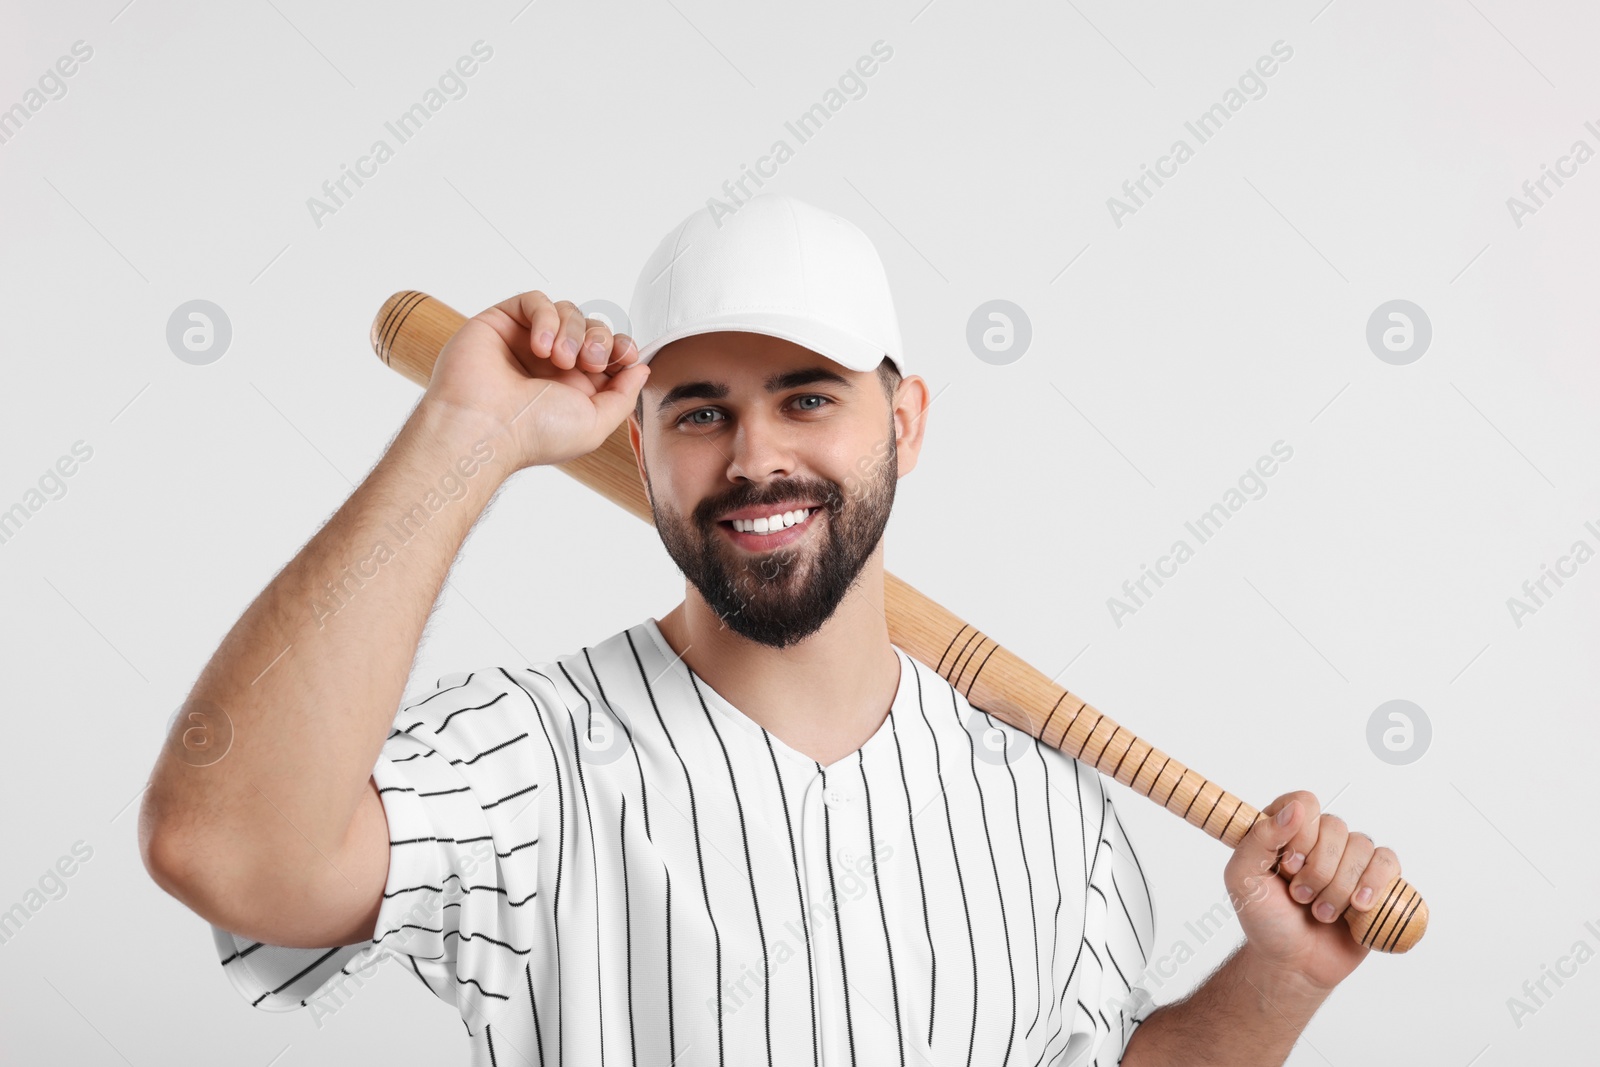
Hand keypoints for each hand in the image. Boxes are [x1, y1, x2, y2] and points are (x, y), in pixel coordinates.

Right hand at [419, 289, 650, 469]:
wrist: (485, 429)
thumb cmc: (534, 434)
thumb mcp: (596, 424)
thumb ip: (623, 396)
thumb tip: (640, 369)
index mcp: (574, 386)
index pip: (608, 351)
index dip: (621, 347)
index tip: (625, 357)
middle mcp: (550, 363)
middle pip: (592, 327)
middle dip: (600, 339)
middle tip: (589, 361)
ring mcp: (525, 341)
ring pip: (567, 311)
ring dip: (572, 331)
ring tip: (558, 358)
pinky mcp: (501, 322)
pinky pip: (535, 300)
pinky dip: (545, 316)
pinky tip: (540, 345)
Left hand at [1223, 790, 1403, 994]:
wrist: (1293, 963)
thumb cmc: (1265, 920)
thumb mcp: (1243, 879)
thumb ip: (1259, 839)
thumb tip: (1296, 808)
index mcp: (1283, 829)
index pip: (1303, 802)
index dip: (1301, 832)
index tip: (1287, 865)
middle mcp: (1317, 838)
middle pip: (1335, 826)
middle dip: (1318, 870)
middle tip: (1300, 897)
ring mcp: (1347, 859)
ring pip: (1361, 846)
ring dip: (1340, 886)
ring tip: (1322, 913)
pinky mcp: (1373, 880)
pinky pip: (1388, 862)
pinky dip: (1375, 883)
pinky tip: (1358, 906)